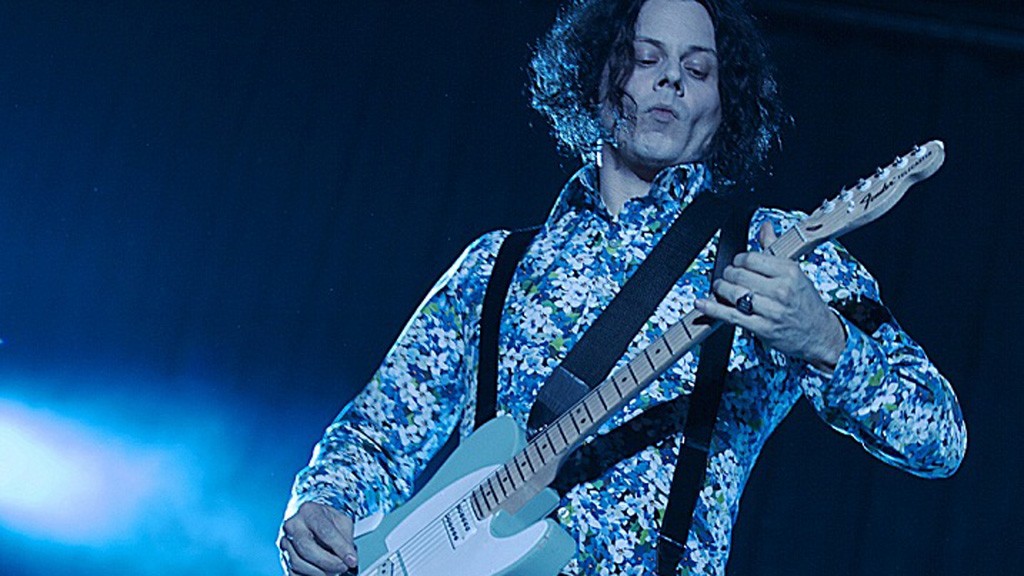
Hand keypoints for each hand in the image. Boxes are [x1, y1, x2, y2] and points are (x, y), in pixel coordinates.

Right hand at [278, 502, 357, 575]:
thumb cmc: (326, 519)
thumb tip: (349, 558)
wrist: (309, 517)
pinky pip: (292, 572)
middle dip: (328, 562)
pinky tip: (321, 573)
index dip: (340, 548)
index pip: (325, 532)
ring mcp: (285, 541)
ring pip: (297, 562)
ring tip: (333, 572)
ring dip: (318, 572)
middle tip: (342, 567)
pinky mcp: (282, 556)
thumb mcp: (341, 521)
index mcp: (309, 511)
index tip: (352, 560)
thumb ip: (345, 538)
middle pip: (307, 548)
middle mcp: (293, 525)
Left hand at [694, 222, 845, 370]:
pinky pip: (731, 315)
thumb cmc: (806, 303)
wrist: (821, 334)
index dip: (739, 260)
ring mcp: (771, 310)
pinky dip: (713, 309)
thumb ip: (774, 250)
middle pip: (739, 274)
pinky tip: (702, 304)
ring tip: (720, 288)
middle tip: (727, 276)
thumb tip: (765, 227)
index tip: (737, 263)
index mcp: (789, 271)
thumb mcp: (795, 273)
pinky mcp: (762, 328)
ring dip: (720, 289)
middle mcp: (781, 290)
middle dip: (727, 274)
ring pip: (733, 293)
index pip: (751, 258)